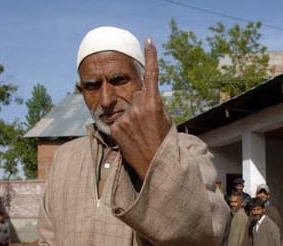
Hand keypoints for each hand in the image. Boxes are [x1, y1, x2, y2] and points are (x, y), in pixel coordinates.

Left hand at [110, 37, 170, 178]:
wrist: (155, 167)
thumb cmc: (164, 145)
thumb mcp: (166, 121)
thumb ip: (155, 105)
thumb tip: (145, 98)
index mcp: (154, 104)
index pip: (151, 76)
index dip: (151, 57)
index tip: (148, 41)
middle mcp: (138, 108)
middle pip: (137, 96)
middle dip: (141, 105)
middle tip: (148, 125)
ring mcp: (125, 118)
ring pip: (128, 109)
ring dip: (132, 118)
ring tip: (141, 136)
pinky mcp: (116, 128)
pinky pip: (120, 121)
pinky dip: (124, 128)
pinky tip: (132, 140)